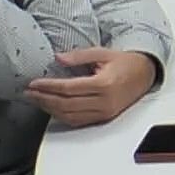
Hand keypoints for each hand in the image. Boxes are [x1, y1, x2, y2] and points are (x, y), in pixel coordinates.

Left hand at [26, 48, 156, 126]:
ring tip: (36, 100)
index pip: (69, 88)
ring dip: (49, 109)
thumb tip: (58, 59)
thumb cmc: (126, 63)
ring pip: (70, 115)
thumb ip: (79, 56)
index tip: (34, 83)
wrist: (145, 74)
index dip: (48, 86)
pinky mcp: (104, 118)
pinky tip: (52, 109)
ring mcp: (104, 112)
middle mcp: (104, 101)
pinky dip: (61, 116)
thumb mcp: (103, 53)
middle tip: (29, 93)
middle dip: (44, 99)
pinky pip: (78, 121)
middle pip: (66, 104)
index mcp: (104, 84)